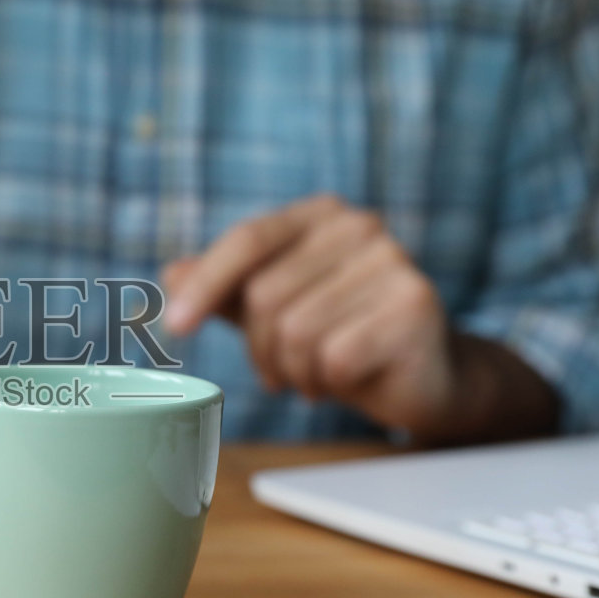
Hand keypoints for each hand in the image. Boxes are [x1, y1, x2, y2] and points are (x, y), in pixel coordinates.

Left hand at [161, 195, 556, 442]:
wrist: (427, 375)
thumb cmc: (344, 335)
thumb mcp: (276, 310)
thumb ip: (225, 290)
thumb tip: (170, 274)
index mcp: (322, 215)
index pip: (248, 240)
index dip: (206, 284)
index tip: (174, 327)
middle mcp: (361, 227)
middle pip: (265, 296)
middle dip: (260, 349)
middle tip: (281, 371)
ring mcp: (393, 264)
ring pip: (296, 332)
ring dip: (294, 370)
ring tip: (317, 374)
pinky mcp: (414, 307)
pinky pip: (334, 358)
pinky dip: (328, 382)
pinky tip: (346, 380)